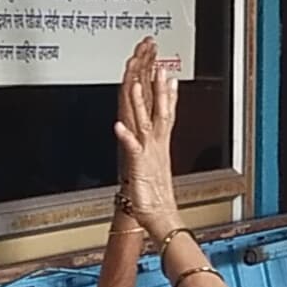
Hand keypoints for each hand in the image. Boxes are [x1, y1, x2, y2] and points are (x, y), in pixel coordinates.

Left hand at [112, 36, 184, 236]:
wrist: (161, 218)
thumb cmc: (156, 197)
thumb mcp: (156, 169)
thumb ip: (154, 154)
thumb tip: (154, 145)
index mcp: (161, 147)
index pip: (167, 114)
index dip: (168, 94)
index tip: (169, 75)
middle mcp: (157, 147)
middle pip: (161, 113)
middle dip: (160, 90)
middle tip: (160, 67)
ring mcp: (149, 155)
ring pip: (146, 124)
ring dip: (141, 104)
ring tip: (136, 86)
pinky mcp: (140, 166)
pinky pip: (132, 148)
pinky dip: (126, 136)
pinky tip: (118, 126)